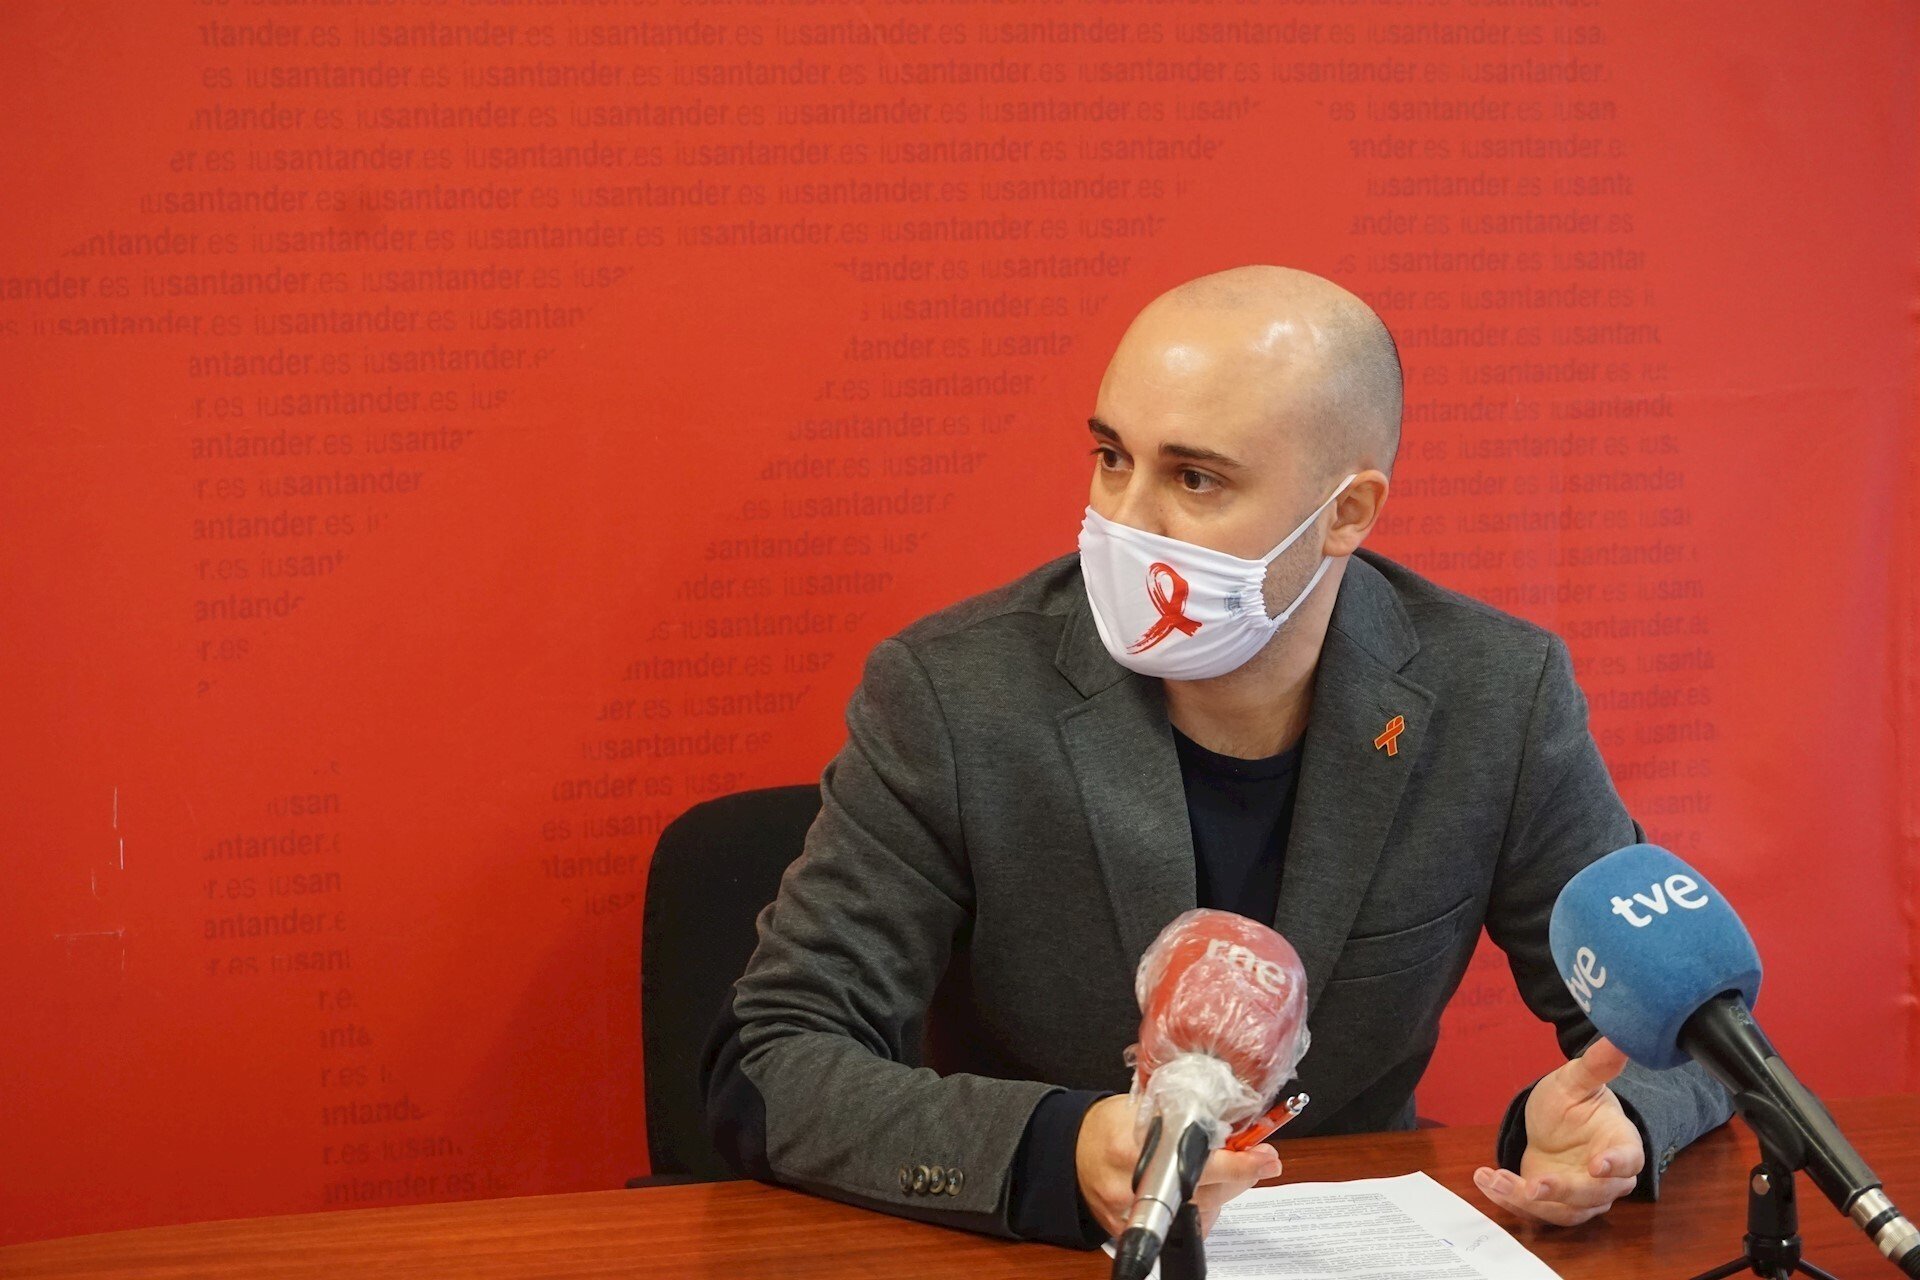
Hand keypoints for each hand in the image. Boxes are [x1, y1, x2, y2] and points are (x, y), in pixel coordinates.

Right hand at [1076, 1094, 1282, 1237]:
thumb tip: (1249, 1139)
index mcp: (1133, 1142)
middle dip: (1235, 1175)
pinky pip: (1181, 1229)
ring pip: (1199, 1212)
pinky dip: (1197, 1212)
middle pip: (1204, 1190)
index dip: (1235, 1163)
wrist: (1071, 1150)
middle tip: (1255, 1159)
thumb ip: (1192, 1118)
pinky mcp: (1129, 1232)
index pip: (1194, 1157)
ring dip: (1217, 1192)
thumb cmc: (1108, 1124)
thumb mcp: (1146, 1106)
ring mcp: (1130, 1212)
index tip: (1263, 1159)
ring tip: (1206, 1171)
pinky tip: (1189, 1194)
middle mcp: (1131, 1182)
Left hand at [1472, 1037, 1645, 1226]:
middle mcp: (1607, 1178)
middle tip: (1533, 1185)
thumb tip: (1618, 1038)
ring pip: (1564, 1210)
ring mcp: (1583, 1196)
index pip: (1629, 1159)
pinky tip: (1485, 1180)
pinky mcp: (1555, 1205)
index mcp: (1620, 1143)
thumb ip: (1596, 1066)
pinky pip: (1537, 1212)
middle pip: (1596, 1194)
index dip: (1617, 1164)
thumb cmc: (1571, 1101)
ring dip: (1527, 1200)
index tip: (1598, 1165)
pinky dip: (1510, 1201)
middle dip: (1563, 1191)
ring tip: (1495, 1180)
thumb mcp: (1576, 1079)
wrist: (1552, 1125)